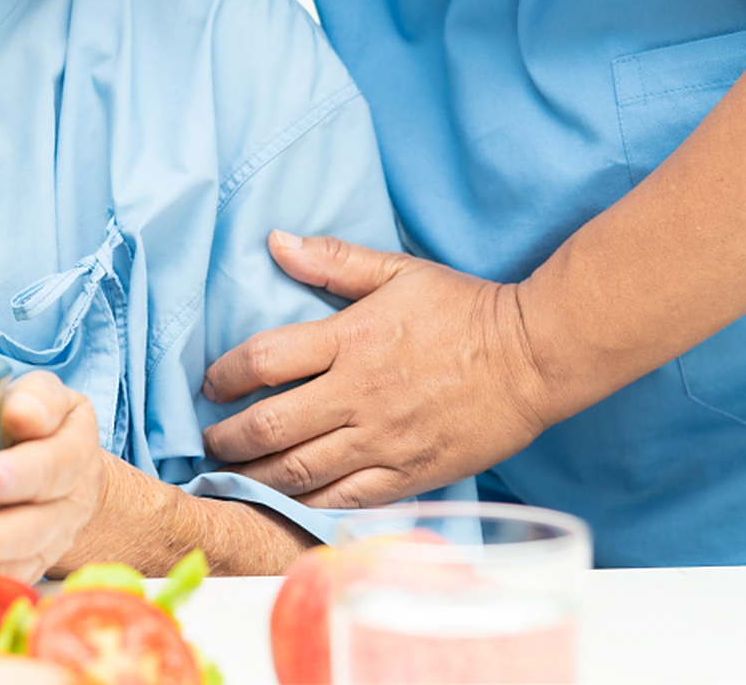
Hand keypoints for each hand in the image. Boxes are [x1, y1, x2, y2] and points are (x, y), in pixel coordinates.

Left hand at [0, 371, 105, 581]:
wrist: (70, 472)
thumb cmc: (41, 423)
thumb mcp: (46, 396)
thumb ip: (37, 399)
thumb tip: (22, 415)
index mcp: (75, 453)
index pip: (45, 467)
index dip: (2, 477)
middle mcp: (69, 506)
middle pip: (28, 528)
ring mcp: (51, 543)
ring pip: (14, 565)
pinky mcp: (29, 568)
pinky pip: (3, 585)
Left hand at [201, 232, 553, 508]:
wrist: (535, 358)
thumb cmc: (466, 310)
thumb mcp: (399, 271)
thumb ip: (333, 260)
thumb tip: (276, 241)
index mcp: (351, 339)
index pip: (264, 360)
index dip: (225, 375)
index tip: (211, 383)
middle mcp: (359, 394)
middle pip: (270, 425)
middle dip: (227, 437)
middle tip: (210, 441)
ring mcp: (382, 440)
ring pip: (299, 470)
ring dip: (255, 475)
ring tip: (234, 474)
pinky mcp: (407, 475)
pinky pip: (343, 499)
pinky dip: (305, 504)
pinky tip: (284, 502)